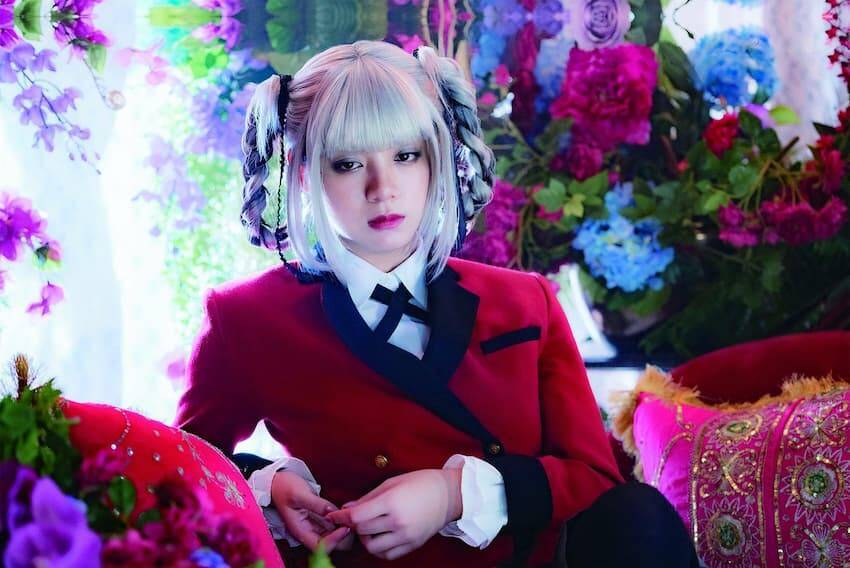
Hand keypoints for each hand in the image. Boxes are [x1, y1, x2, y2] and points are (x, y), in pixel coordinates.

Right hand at [271, 470, 353, 551]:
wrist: (276, 481)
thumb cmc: (284, 487)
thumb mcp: (299, 494)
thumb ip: (316, 504)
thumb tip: (332, 512)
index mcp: (300, 530)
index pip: (320, 546)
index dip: (334, 540)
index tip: (345, 528)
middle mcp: (306, 531)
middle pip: (327, 543)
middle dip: (340, 535)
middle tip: (351, 522)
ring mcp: (312, 525)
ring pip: (330, 534)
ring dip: (341, 528)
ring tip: (349, 516)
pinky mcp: (316, 518)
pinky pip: (330, 524)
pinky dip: (338, 520)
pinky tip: (344, 512)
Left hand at [326, 468, 461, 560]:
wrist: (450, 495)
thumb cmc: (421, 482)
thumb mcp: (392, 483)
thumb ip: (368, 497)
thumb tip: (346, 507)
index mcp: (391, 502)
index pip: (357, 516)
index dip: (341, 517)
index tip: (333, 516)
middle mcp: (398, 522)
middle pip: (362, 531)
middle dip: (352, 525)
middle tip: (353, 518)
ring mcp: (406, 536)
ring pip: (373, 547)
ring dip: (365, 538)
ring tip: (369, 527)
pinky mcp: (413, 545)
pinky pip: (388, 555)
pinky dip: (379, 549)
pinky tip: (380, 537)